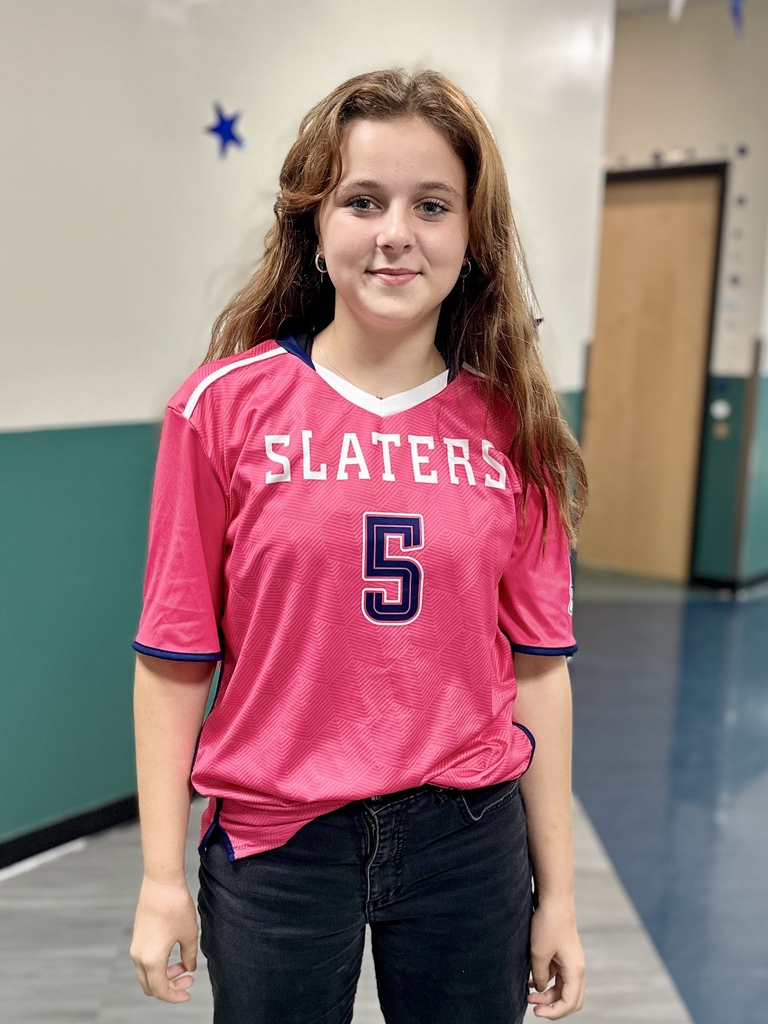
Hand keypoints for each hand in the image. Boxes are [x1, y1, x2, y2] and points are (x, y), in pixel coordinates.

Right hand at [130, 876, 198, 1001]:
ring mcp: (136, 946)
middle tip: (188, 980)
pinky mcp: (138, 936)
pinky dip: (159, 964)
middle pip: (151, 985)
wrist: (161, 882)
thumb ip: (190, 956)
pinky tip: (175, 953)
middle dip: (169, 987)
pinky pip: (145, 960)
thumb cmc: (176, 906)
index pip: (160, 990)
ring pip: (147, 973)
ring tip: (184, 965)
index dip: (175, 996)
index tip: (188, 992)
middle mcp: (139, 956)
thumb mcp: (189, 934)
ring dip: (164, 974)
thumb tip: (189, 968)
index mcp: (151, 960)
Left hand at [527, 894, 584, 1017]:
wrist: (554, 899)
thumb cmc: (548, 924)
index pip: (570, 1003)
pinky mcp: (563, 955)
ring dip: (547, 995)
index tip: (536, 1012)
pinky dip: (546, 982)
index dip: (554, 1012)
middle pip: (570, 999)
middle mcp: (576, 968)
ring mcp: (570, 962)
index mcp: (575, 971)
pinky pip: (557, 976)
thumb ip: (539, 975)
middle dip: (553, 1006)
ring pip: (562, 989)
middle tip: (533, 1006)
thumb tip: (538, 989)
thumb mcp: (539, 953)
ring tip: (528, 995)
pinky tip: (529, 981)